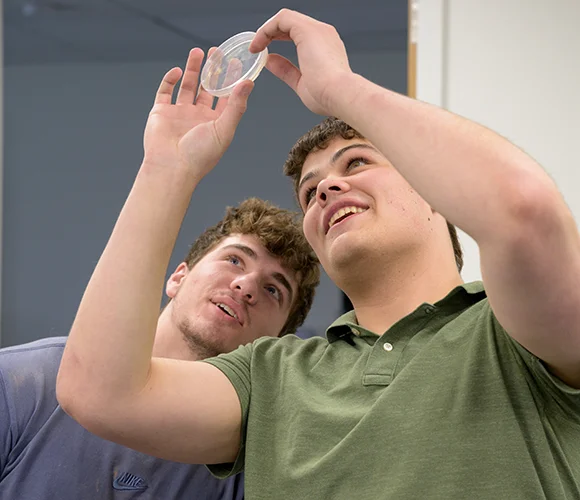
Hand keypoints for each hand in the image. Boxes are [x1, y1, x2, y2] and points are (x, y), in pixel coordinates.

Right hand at [143, 48, 253, 183]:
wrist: (171, 168)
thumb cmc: (200, 155)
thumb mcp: (224, 129)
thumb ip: (236, 105)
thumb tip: (248, 83)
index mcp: (215, 123)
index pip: (225, 97)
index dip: (230, 80)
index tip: (236, 62)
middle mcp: (198, 117)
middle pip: (206, 88)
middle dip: (211, 70)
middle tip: (216, 52)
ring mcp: (179, 114)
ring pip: (187, 86)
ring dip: (192, 69)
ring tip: (198, 52)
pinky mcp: (161, 112)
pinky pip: (165, 91)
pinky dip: (170, 80)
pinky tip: (177, 71)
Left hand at [250, 9, 353, 115]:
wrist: (340, 95)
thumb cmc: (327, 96)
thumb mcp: (301, 83)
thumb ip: (286, 70)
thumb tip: (270, 61)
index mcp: (325, 47)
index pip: (298, 34)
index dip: (280, 38)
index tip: (266, 53)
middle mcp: (322, 34)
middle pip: (291, 23)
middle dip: (271, 33)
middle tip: (256, 47)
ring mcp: (316, 30)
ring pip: (286, 18)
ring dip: (267, 30)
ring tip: (255, 46)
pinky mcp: (307, 29)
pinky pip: (282, 19)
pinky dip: (266, 29)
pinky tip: (258, 44)